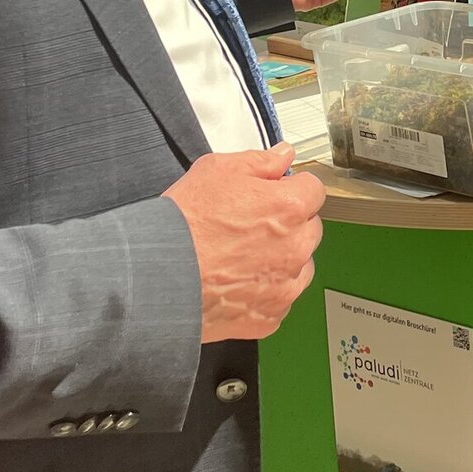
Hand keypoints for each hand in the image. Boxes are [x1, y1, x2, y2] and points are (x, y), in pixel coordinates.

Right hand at [163, 147, 325, 340]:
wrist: (159, 276)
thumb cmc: (185, 224)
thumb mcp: (216, 171)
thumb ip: (259, 161)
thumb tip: (282, 155)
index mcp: (289, 207)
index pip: (313, 188)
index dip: (291, 187)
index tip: (276, 192)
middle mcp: (296, 247)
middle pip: (309, 227)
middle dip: (289, 223)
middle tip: (252, 224)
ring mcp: (286, 285)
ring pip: (301, 265)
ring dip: (283, 258)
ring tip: (244, 255)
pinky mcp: (271, 315)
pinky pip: (282, 298)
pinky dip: (268, 290)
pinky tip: (240, 281)